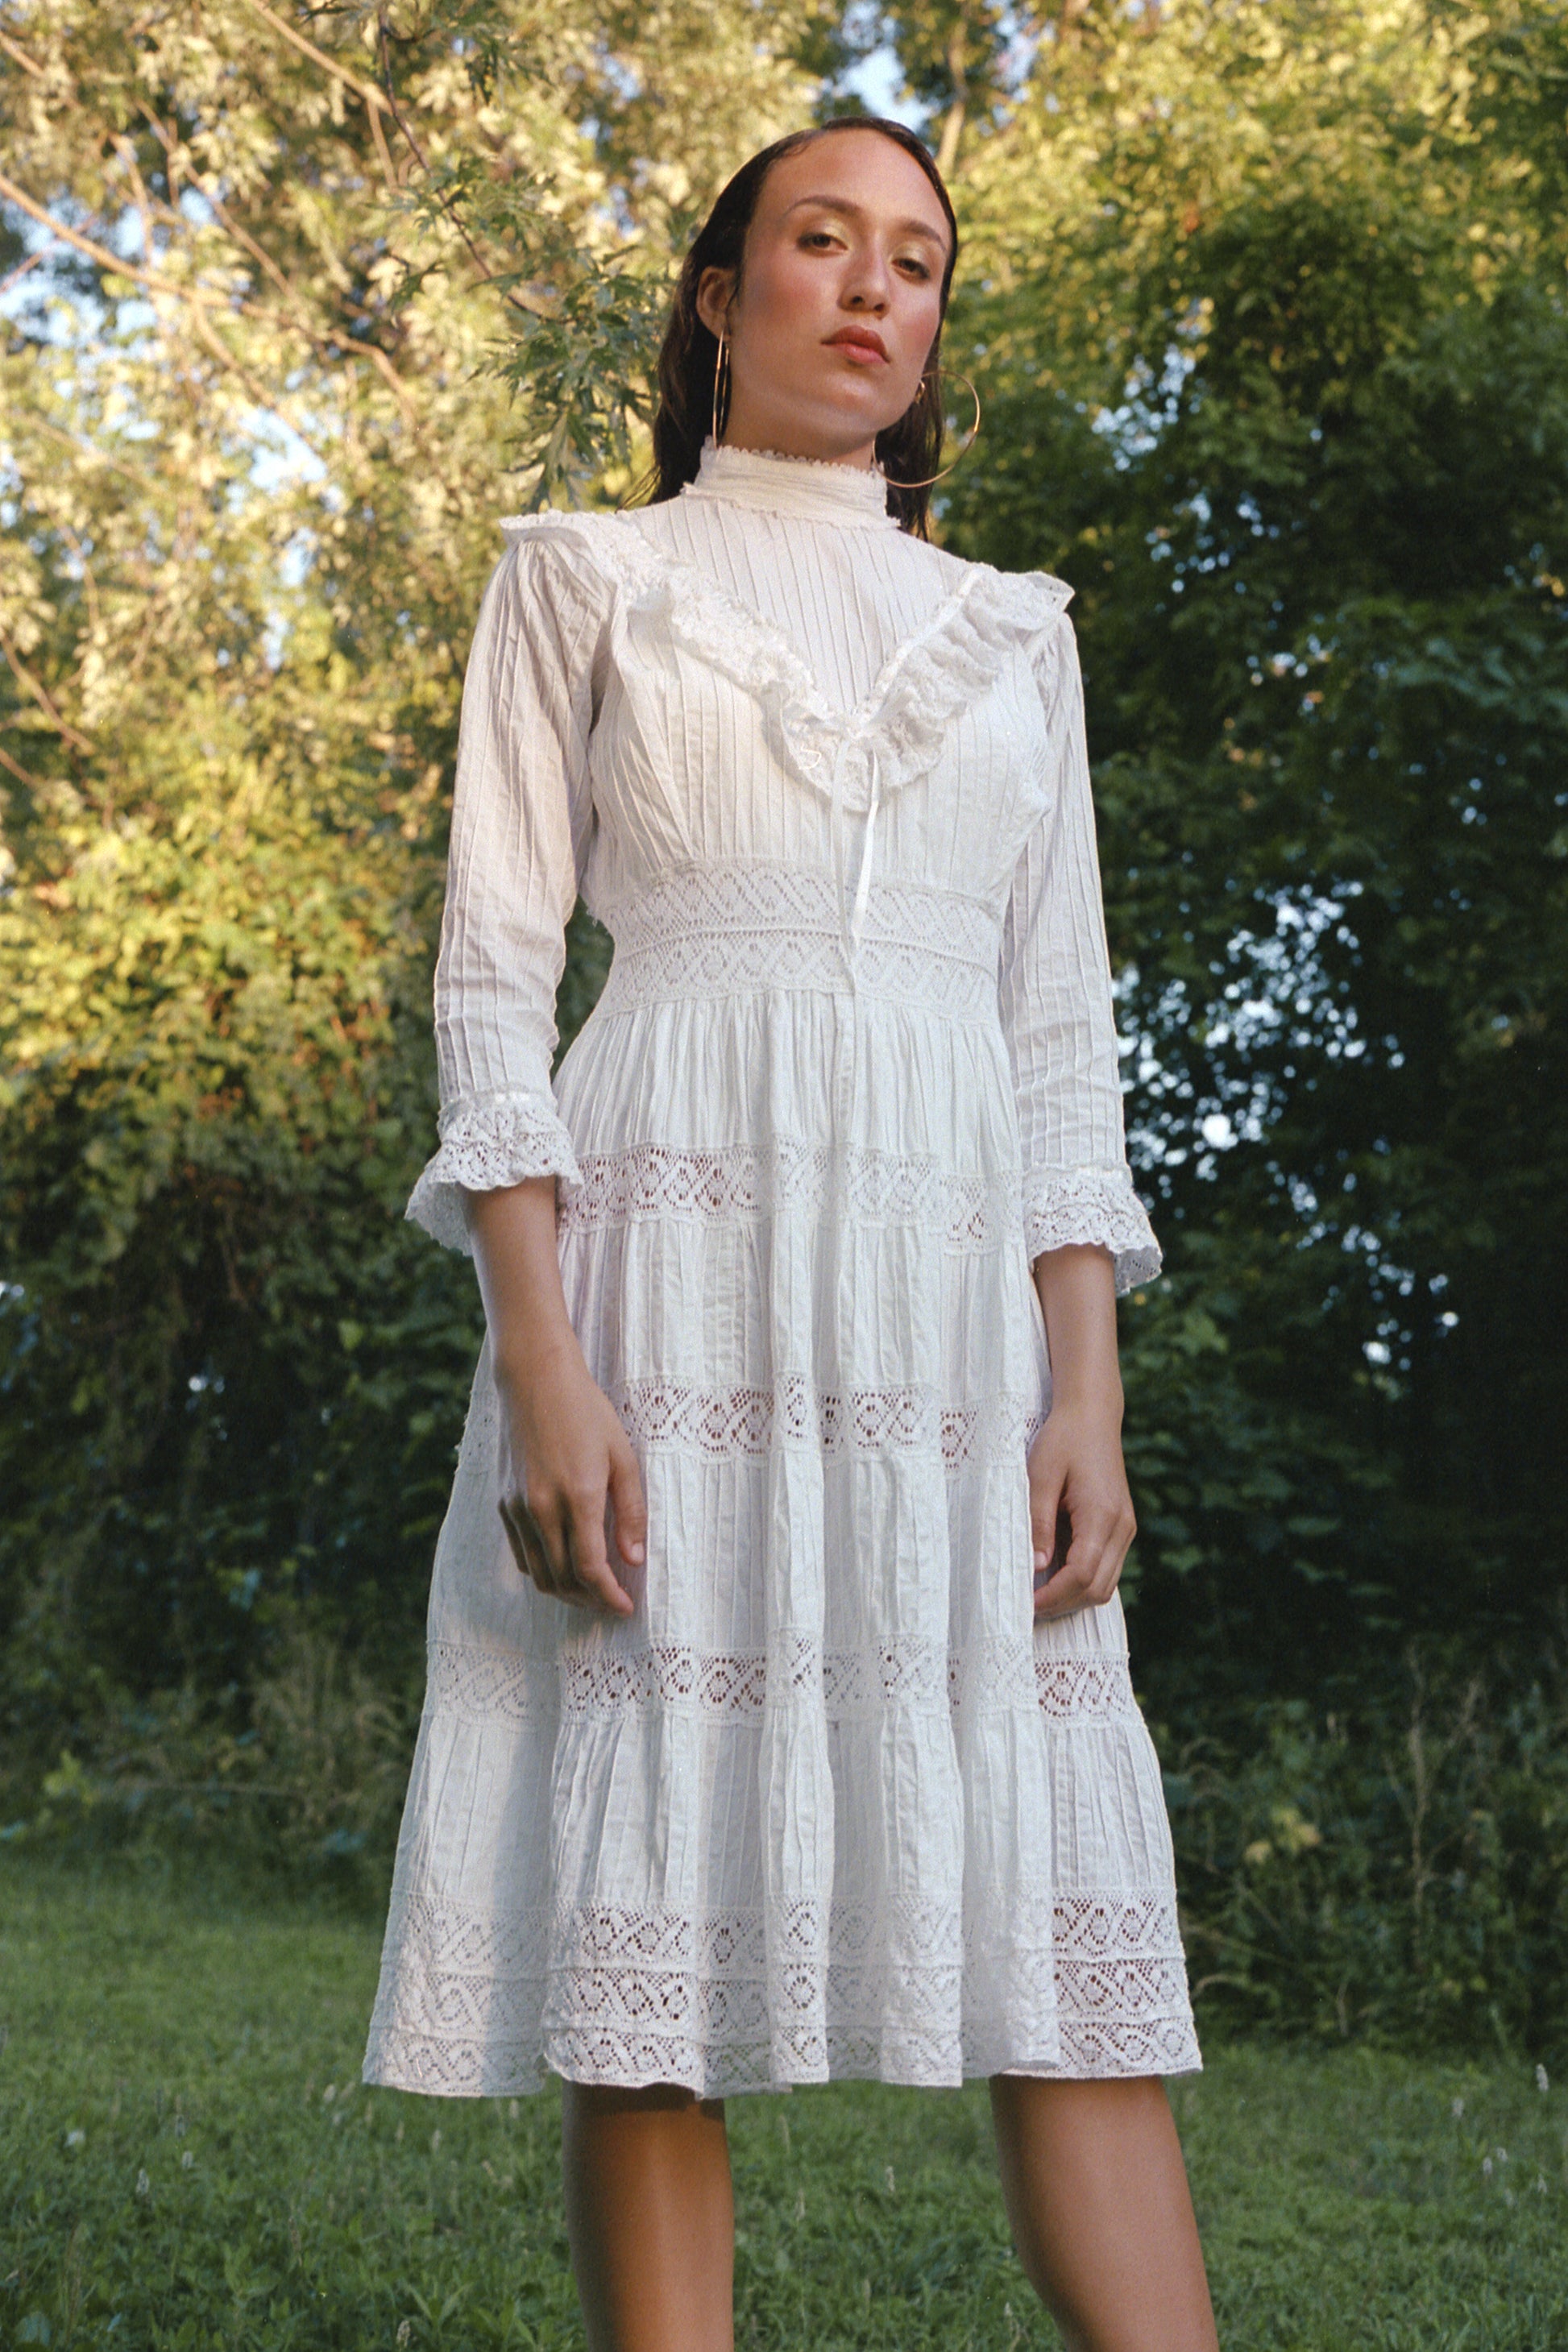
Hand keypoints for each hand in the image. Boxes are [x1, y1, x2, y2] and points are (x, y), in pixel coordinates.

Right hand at [495, 1337, 647, 1616]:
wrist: (535, 1380)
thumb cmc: (586, 1413)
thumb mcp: (622, 1457)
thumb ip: (630, 1511)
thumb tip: (634, 1558)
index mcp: (577, 1496)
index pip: (590, 1569)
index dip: (609, 1596)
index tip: (626, 1607)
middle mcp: (542, 1508)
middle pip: (562, 1579)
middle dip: (589, 1600)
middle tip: (612, 1602)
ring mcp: (518, 1507)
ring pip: (538, 1573)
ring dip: (565, 1592)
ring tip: (590, 1591)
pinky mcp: (504, 1502)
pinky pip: (521, 1554)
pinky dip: (542, 1571)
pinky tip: (563, 1566)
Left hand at [1026, 1399, 1136, 1618]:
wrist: (1092, 1415)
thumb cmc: (1062, 1440)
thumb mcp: (1040, 1475)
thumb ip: (1039, 1522)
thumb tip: (1037, 1567)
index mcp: (1102, 1515)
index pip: (1081, 1575)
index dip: (1053, 1597)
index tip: (1024, 1604)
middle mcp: (1122, 1527)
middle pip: (1098, 1589)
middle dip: (1062, 1604)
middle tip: (1026, 1606)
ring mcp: (1126, 1529)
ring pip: (1106, 1585)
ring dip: (1073, 1596)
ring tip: (1038, 1593)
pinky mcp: (1121, 1526)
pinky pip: (1107, 1568)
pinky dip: (1083, 1580)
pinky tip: (1055, 1574)